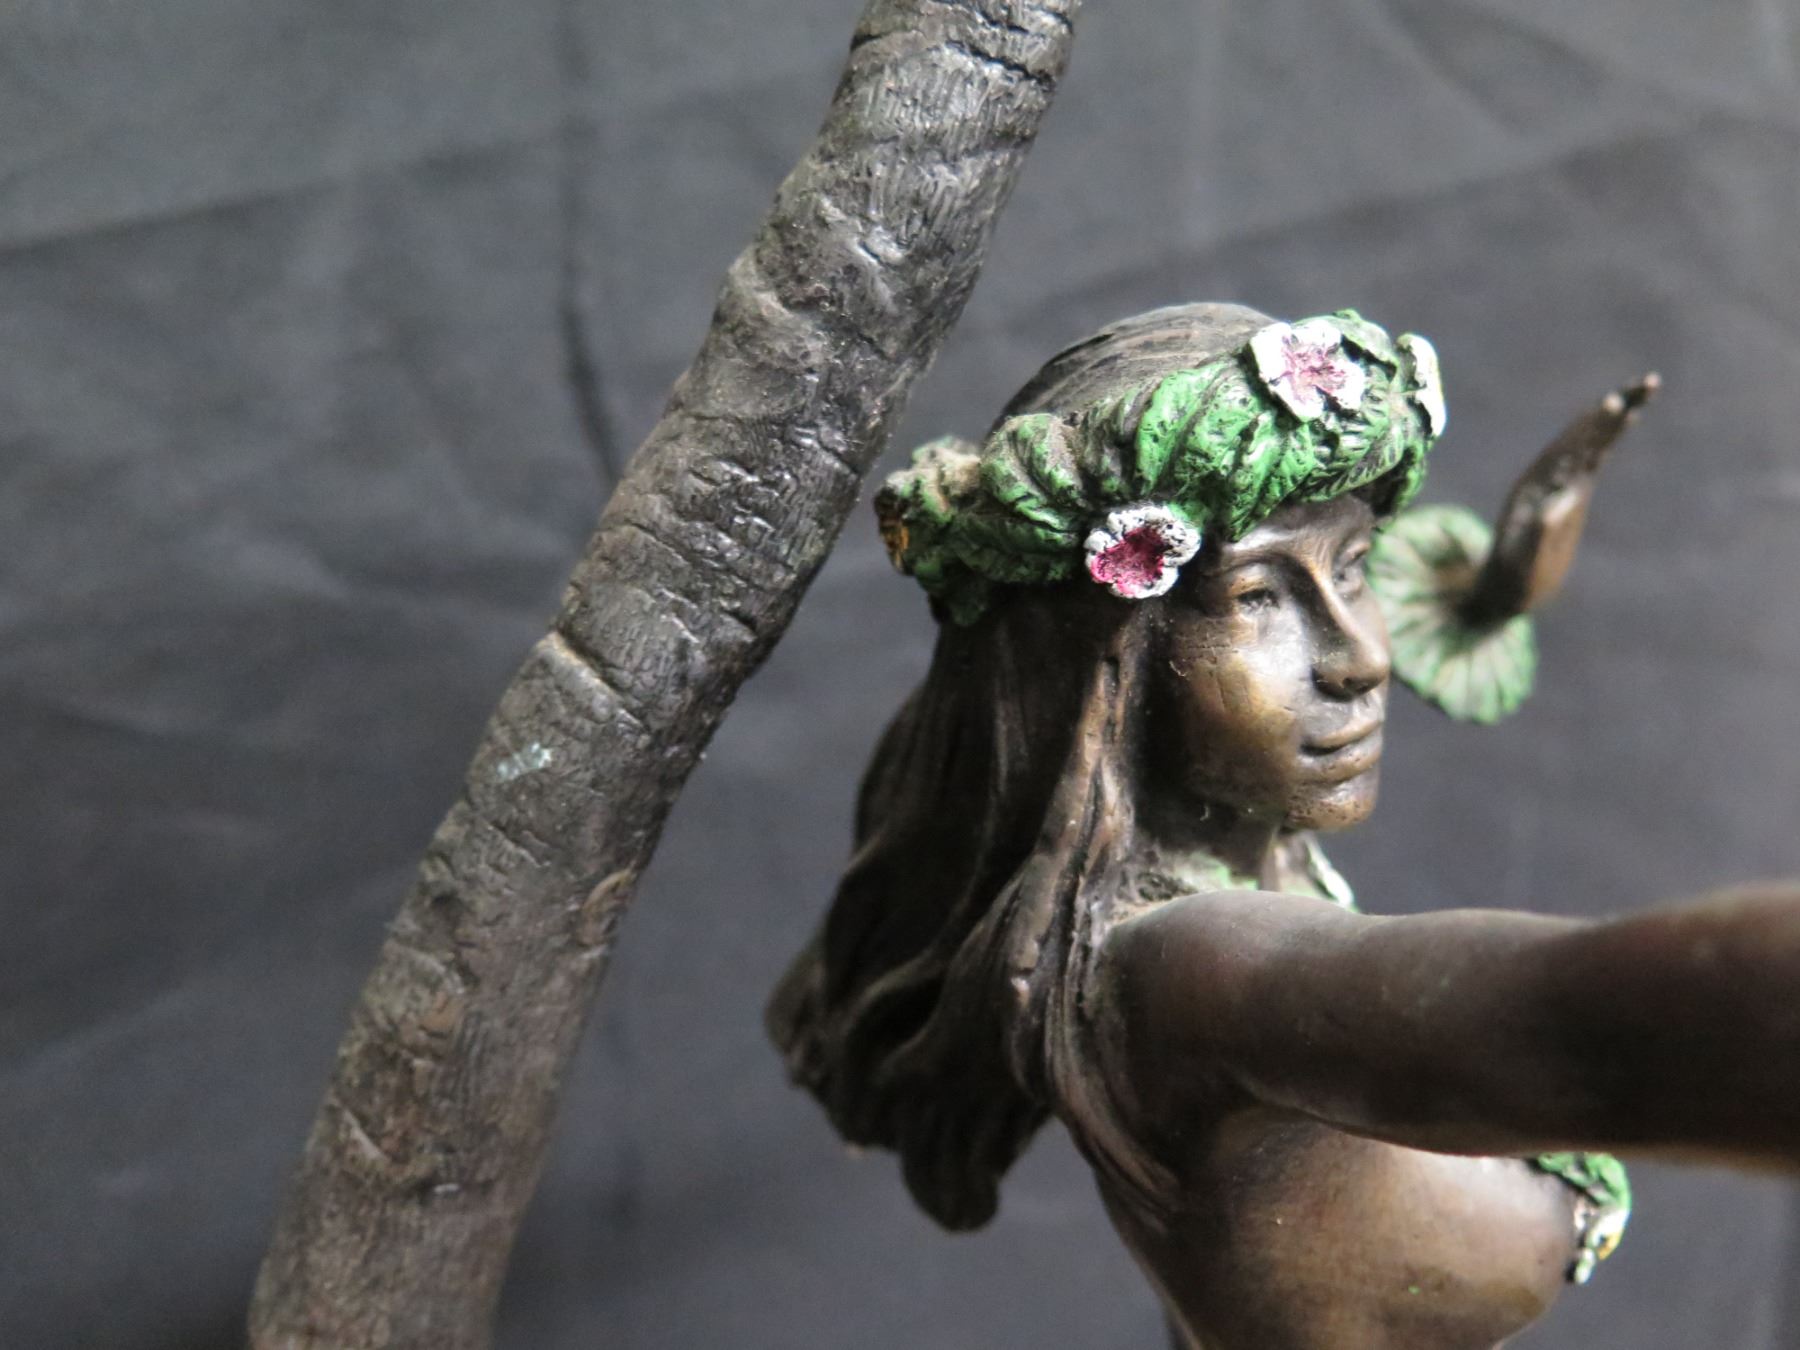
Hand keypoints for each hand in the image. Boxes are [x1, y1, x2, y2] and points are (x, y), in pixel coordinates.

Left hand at [1461, 374, 1659, 625]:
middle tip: (1648, 380)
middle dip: (1616, 409)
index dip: (1594, 427)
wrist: (1503, 591)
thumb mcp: (1523, 559)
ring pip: (1591, 443)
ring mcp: (1561, 488)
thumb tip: (1554, 507)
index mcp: (1540, 491)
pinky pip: (1590, 459)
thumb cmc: (1512, 578)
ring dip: (1615, 416)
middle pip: (1587, 437)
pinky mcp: (1569, 497)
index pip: (1574, 450)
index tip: (1614, 401)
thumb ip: (1536, 536)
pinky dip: (1605, 437)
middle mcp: (1550, 482)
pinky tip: (1623, 419)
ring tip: (1643, 387)